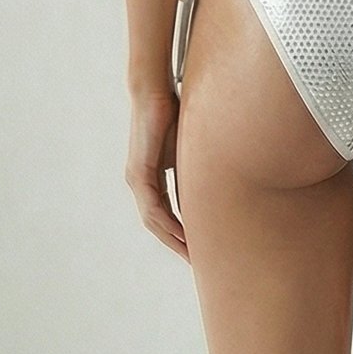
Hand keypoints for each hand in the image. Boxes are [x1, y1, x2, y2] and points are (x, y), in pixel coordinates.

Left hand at [125, 88, 189, 261]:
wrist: (154, 91)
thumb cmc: (174, 113)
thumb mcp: (189, 149)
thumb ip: (196, 169)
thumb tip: (215, 186)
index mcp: (152, 177)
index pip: (165, 213)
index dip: (180, 233)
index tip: (197, 248)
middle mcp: (140, 182)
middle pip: (157, 224)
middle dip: (176, 244)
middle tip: (195, 262)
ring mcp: (137, 179)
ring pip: (153, 220)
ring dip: (173, 239)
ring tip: (191, 255)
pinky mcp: (139, 172)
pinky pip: (153, 207)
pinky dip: (168, 223)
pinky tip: (183, 235)